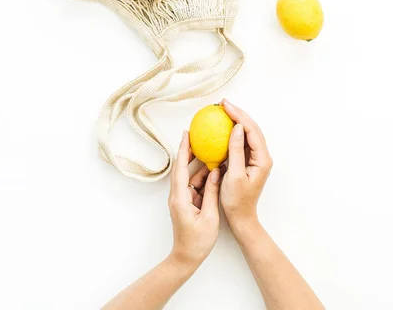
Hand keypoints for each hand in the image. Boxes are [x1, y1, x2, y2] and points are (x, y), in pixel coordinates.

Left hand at [168, 130, 223, 269]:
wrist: (186, 258)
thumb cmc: (197, 242)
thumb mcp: (209, 217)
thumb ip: (211, 192)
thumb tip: (215, 172)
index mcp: (181, 197)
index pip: (180, 167)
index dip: (183, 149)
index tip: (186, 133)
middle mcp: (178, 195)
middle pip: (182, 167)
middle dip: (189, 150)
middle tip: (198, 134)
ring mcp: (181, 198)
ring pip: (189, 175)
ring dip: (199, 164)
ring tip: (210, 149)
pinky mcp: (186, 202)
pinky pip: (193, 184)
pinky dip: (202, 176)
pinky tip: (212, 170)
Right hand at [220, 100, 272, 233]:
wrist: (241, 218)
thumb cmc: (237, 200)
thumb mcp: (234, 175)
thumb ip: (236, 150)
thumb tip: (236, 128)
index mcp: (262, 159)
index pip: (251, 130)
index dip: (238, 115)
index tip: (225, 106)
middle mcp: (262, 156)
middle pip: (251, 128)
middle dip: (238, 113)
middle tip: (223, 103)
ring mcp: (256, 158)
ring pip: (248, 132)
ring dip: (236, 120)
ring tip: (223, 110)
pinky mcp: (249, 160)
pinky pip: (242, 141)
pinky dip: (233, 131)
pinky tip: (222, 126)